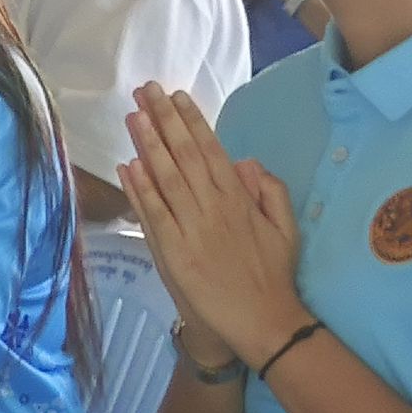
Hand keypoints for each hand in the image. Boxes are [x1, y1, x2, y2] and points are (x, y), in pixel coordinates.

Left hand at [119, 82, 306, 367]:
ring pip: (166, 178)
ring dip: (147, 144)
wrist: (263, 322)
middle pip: (184, 154)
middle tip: (145, 89)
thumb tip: (247, 162)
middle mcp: (213, 208)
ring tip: (133, 115)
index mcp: (239, 199)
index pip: (211, 150)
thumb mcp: (284, 228)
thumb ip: (270, 192)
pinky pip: (154, 214)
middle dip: (163, 119)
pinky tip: (127, 165)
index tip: (175, 95)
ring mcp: (192, 230)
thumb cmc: (272, 275)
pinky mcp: (174, 253)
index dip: (191, 121)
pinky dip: (139, 189)